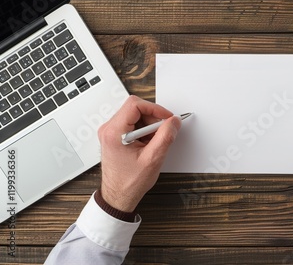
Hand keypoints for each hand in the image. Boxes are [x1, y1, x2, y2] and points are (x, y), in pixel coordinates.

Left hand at [97, 95, 181, 211]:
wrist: (118, 196)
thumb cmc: (129, 182)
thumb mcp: (153, 159)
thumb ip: (165, 136)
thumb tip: (174, 121)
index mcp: (114, 132)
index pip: (135, 104)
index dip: (155, 108)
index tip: (166, 118)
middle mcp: (109, 129)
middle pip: (135, 109)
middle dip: (153, 119)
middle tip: (161, 133)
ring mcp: (110, 132)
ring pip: (135, 116)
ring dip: (149, 126)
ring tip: (153, 143)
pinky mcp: (115, 136)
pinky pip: (132, 124)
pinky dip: (144, 131)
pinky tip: (147, 145)